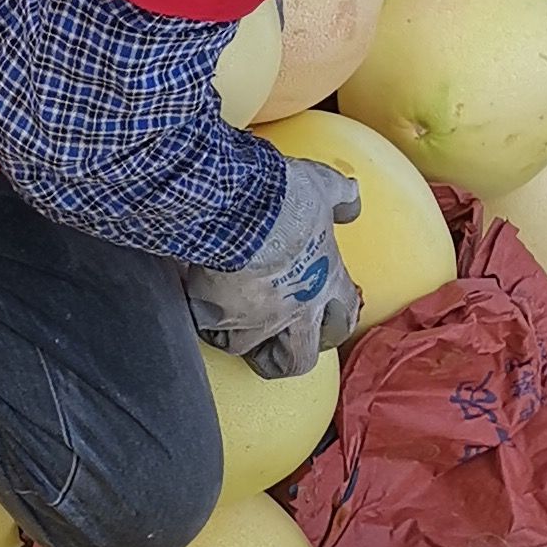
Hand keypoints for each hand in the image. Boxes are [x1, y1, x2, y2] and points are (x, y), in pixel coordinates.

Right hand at [186, 154, 364, 380]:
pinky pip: (205, 327)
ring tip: (224, 319)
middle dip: (289, 355)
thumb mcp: (323, 187)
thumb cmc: (284, 199)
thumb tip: (352, 199)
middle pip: (298, 359)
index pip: (343, 320)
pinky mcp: (218, 317)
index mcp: (325, 281)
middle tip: (277, 341)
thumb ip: (341, 197)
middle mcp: (294, 309)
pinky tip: (194, 298)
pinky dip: (200, 316)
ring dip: (236, 335)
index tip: (323, 319)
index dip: (334, 323)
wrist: (237, 206)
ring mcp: (256, 319)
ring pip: (246, 348)